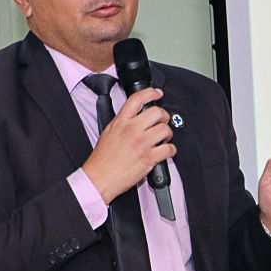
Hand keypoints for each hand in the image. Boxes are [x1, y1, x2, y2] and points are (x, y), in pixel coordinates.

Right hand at [82, 88, 174, 202]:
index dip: (151, 93)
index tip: (157, 93)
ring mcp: (141, 144)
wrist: (99, 177)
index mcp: (121, 122)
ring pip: (165, 129)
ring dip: (168, 134)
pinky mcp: (148, 158)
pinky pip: (169, 149)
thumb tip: (134, 115)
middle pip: (157, 112)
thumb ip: (122, 121)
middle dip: (163, 116)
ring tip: (163, 138)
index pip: (137, 99)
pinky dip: (171, 150)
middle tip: (162, 121)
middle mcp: (132, 130)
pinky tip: (165, 151)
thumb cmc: (102, 158)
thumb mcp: (108, 131)